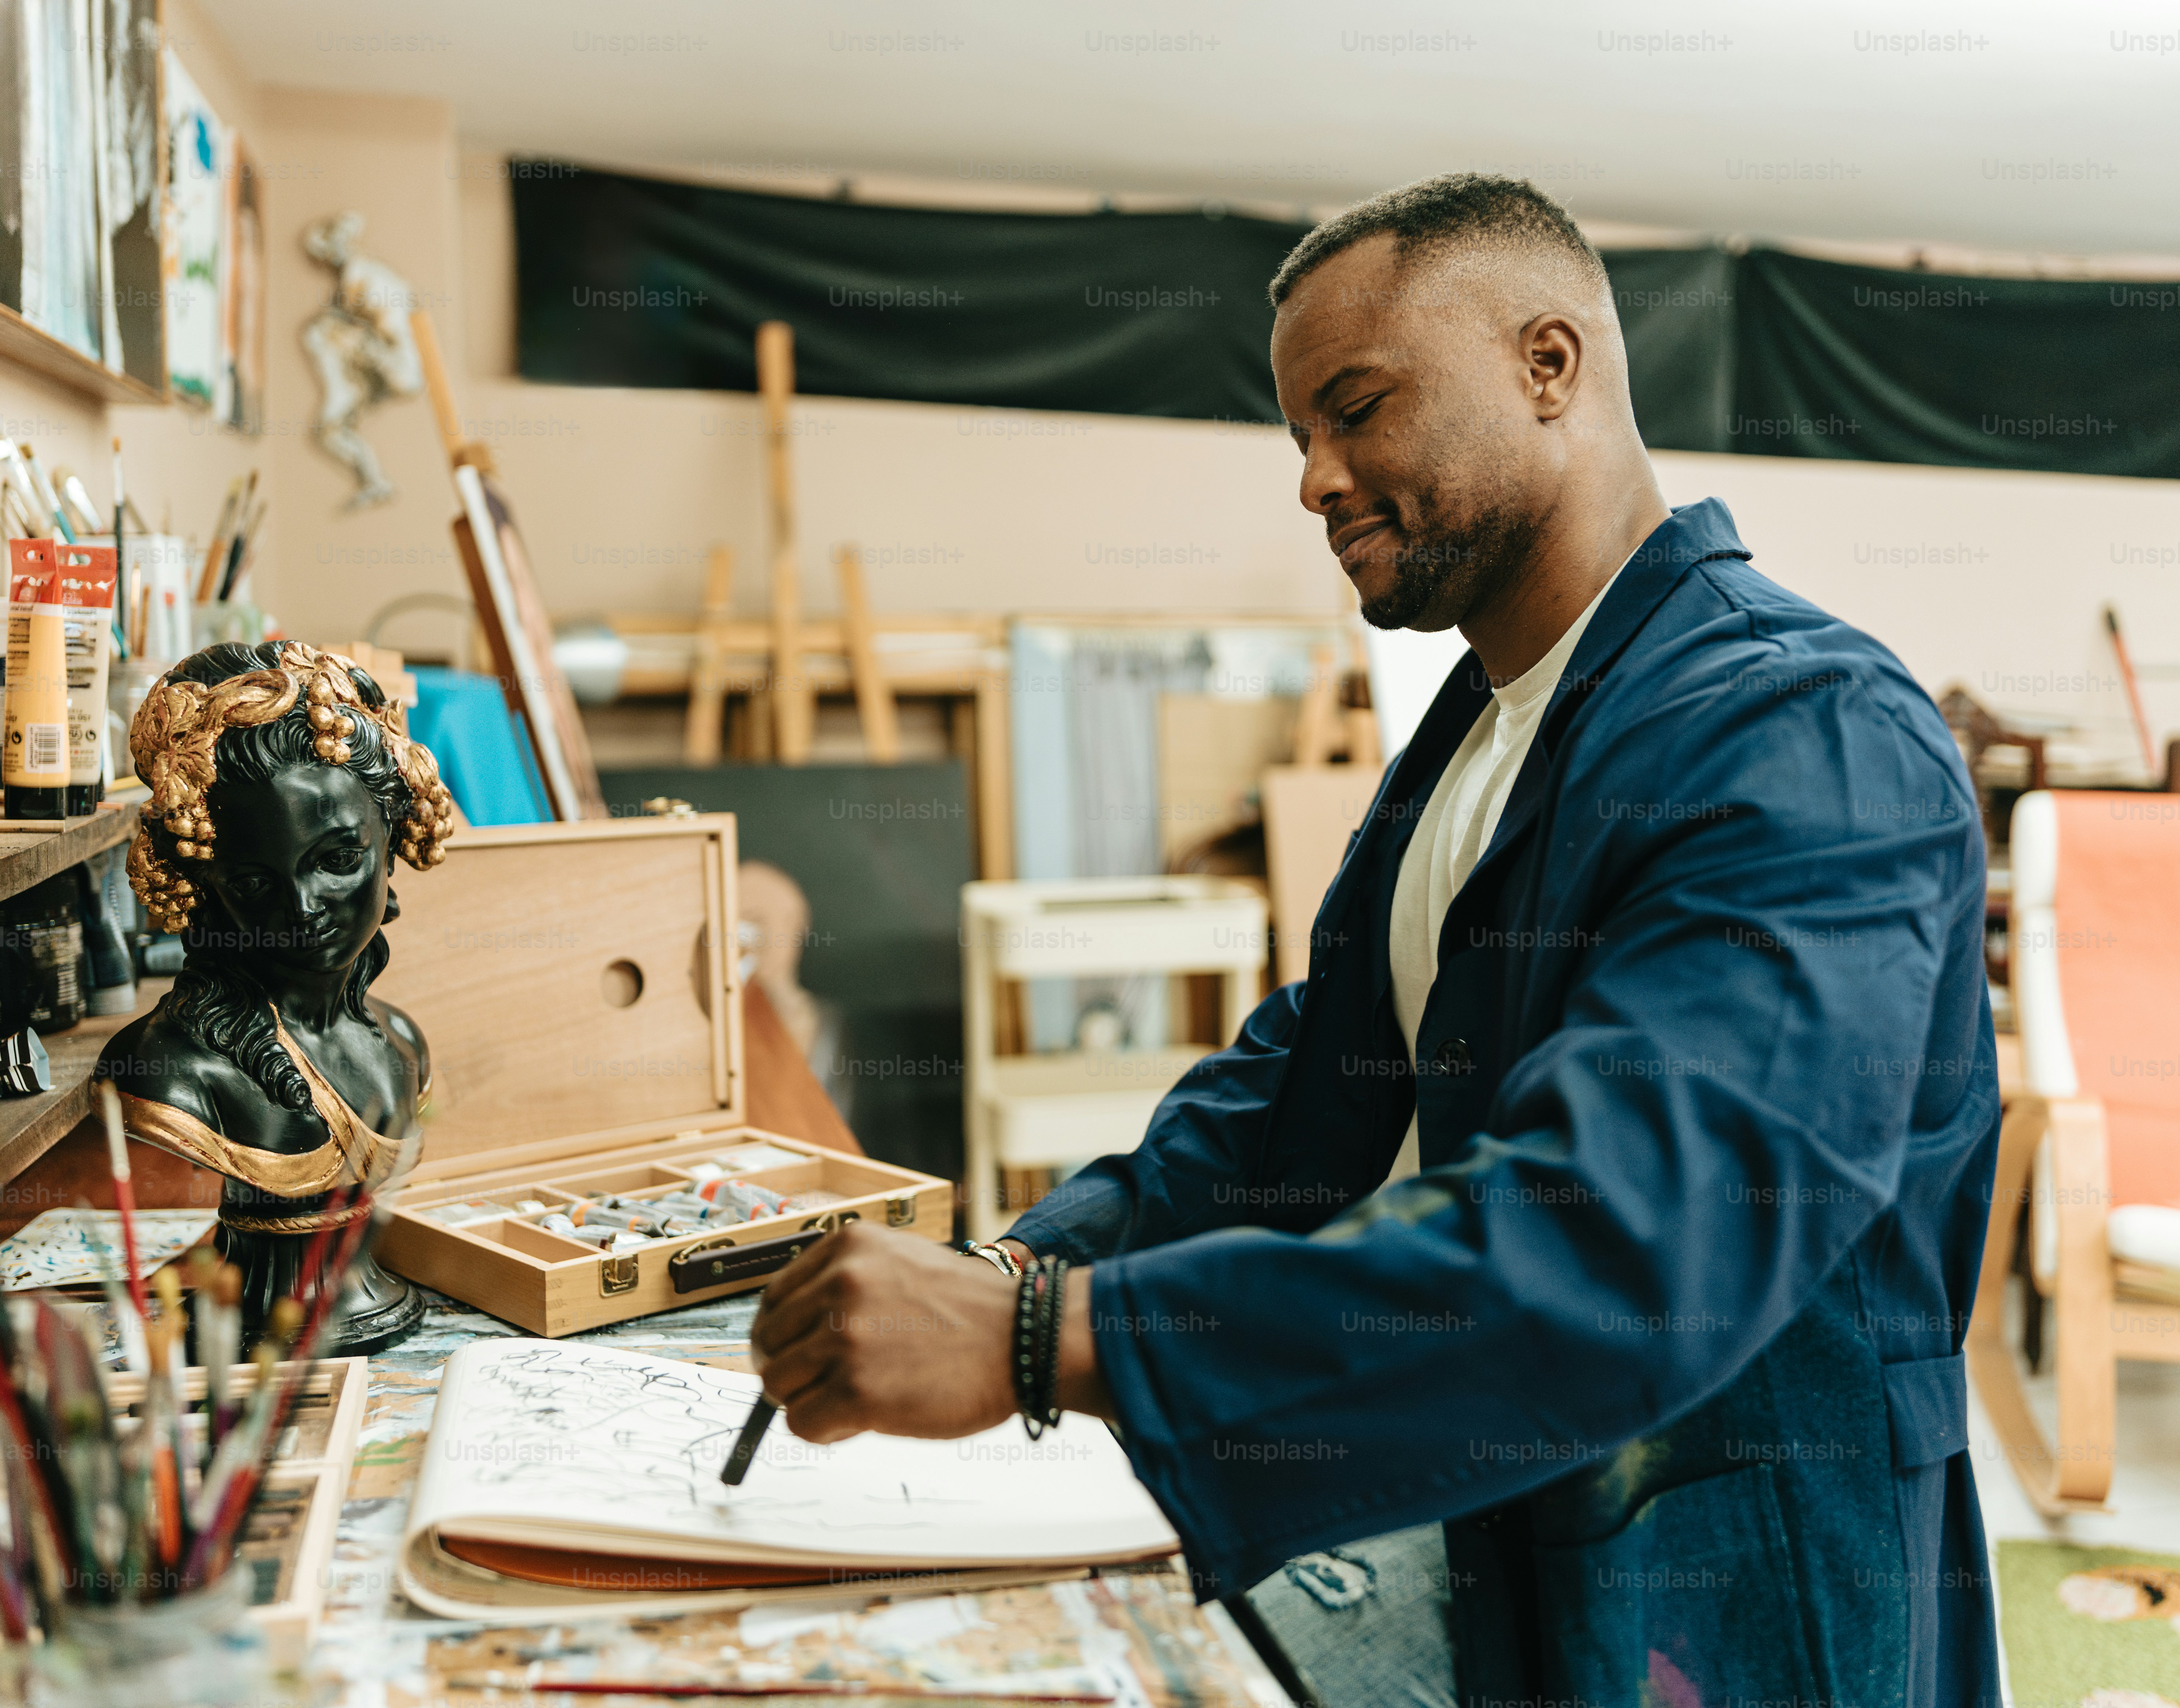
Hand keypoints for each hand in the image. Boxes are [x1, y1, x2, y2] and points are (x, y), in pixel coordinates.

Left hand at [748, 1222, 1017, 1443]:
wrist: (1025, 1337)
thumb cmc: (969, 1311)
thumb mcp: (901, 1262)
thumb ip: (846, 1283)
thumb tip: (789, 1330)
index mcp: (848, 1247)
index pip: (774, 1298)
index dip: (781, 1334)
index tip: (796, 1352)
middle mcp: (840, 1284)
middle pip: (768, 1343)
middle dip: (791, 1370)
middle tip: (823, 1385)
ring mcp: (845, 1338)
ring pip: (778, 1385)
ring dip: (808, 1400)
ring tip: (851, 1400)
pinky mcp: (857, 1391)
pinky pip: (801, 1423)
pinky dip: (824, 1430)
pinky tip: (860, 1420)